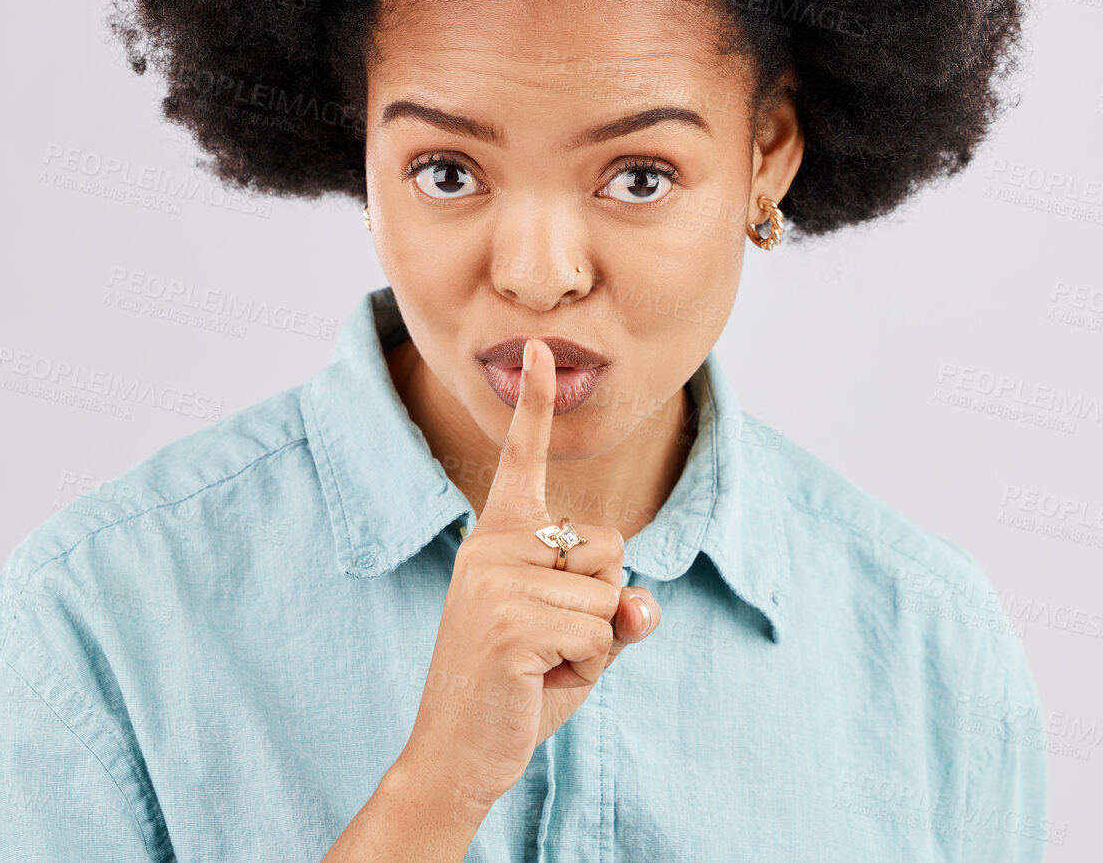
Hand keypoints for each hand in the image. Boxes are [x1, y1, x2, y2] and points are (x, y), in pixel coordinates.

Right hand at [396, 338, 661, 816]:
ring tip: (541, 668)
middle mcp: (492, 547)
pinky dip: (587, 670)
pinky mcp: (512, 625)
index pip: (520, 460)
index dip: (535, 403)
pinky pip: (601, 634)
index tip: (542, 347)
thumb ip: (613, 608)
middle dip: (601, 608)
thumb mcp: (575, 639)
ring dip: (594, 647)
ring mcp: (497, 583)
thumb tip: (646, 604)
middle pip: (609, 548)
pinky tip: (539, 684)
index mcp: (498, 538)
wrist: (456, 756)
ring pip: (610, 596)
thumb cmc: (519, 689)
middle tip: (546, 649)